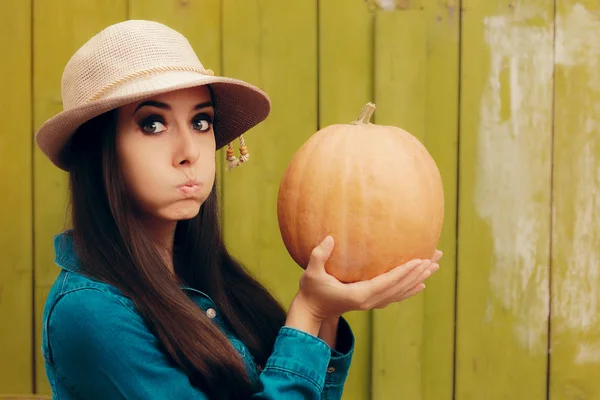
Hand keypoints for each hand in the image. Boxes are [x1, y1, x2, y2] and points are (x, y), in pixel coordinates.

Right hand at [293, 236, 439, 321]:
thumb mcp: (311, 273)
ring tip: (434, 266)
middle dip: (419, 272)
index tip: (420, 260)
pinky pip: (395, 296)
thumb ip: (318, 255)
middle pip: (400, 287)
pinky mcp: (370, 302)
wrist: (311, 311)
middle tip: (435, 257)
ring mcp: (371, 304)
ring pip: (401, 292)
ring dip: (418, 279)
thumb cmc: (310, 291)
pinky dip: (409, 289)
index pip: (388, 282)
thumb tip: (329, 238)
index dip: (405, 271)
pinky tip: (421, 284)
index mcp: (359, 295)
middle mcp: (369, 301)